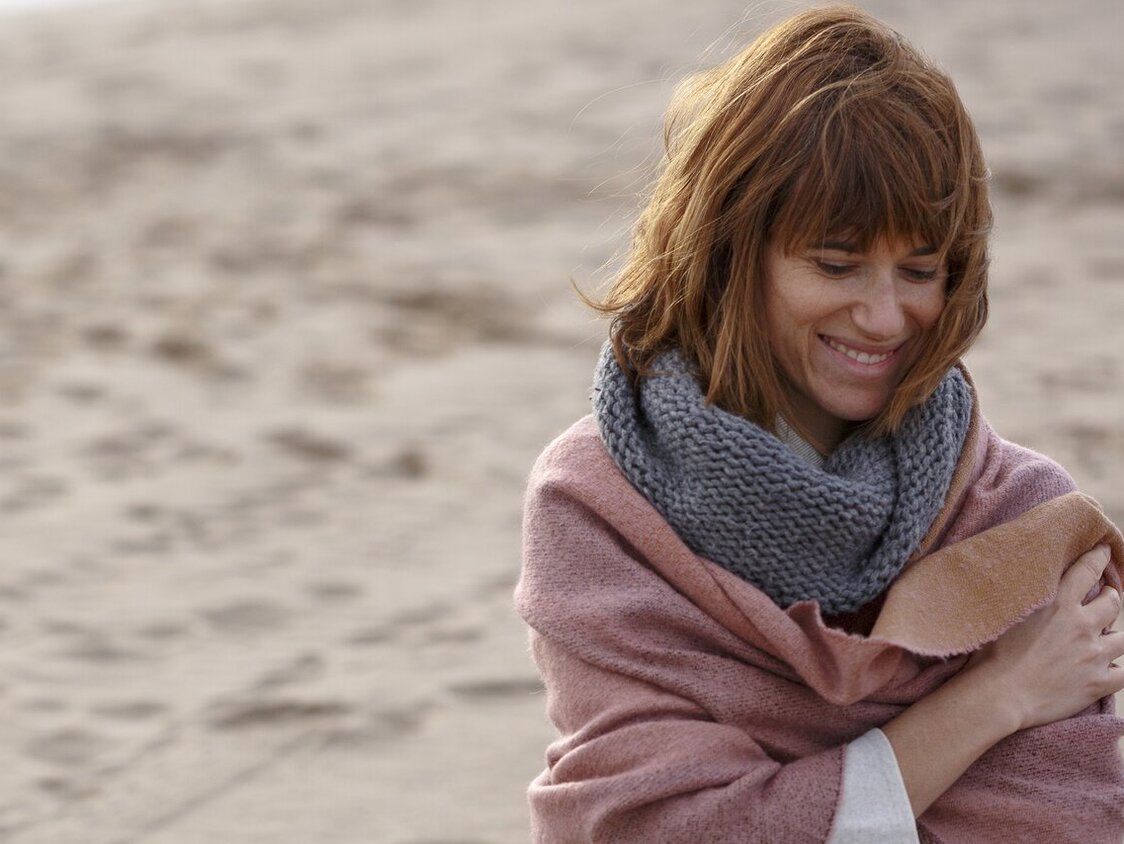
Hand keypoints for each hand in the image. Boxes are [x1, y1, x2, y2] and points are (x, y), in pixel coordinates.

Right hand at [965, 543, 1123, 730]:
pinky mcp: (1098, 683)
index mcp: (1058, 603)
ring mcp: (1094, 655)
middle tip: (1107, 595)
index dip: (1099, 557)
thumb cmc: (991, 653)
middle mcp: (1082, 625)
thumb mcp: (1005, 612)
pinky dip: (1118, 669)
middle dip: (1111, 596)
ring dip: (1117, 632)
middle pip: (1112, 602)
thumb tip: (1025, 581)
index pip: (1087, 570)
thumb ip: (1025, 596)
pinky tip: (1111, 668)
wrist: (999, 694)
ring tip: (1110, 633)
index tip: (1105, 551)